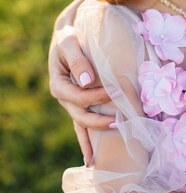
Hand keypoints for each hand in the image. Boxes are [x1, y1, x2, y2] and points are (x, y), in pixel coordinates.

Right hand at [49, 0, 112, 165]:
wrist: (71, 32)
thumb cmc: (70, 35)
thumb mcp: (70, 43)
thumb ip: (77, 60)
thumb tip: (87, 82)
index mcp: (58, 84)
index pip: (77, 97)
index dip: (95, 97)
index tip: (116, 91)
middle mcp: (64, 96)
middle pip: (80, 116)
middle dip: (99, 122)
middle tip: (120, 122)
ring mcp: (71, 102)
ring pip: (81, 124)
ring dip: (93, 138)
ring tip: (102, 159)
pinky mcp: (80, 102)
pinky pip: (83, 124)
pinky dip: (87, 141)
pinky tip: (91, 160)